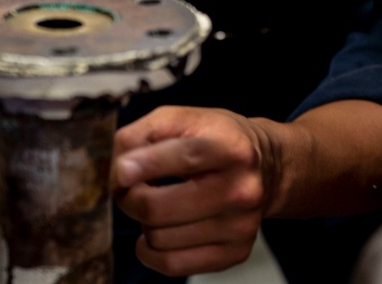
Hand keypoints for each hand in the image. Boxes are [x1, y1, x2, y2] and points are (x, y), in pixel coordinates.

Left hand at [112, 106, 277, 276]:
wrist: (268, 166)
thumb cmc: (220, 140)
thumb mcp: (186, 118)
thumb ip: (144, 132)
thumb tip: (113, 166)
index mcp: (231, 146)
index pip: (185, 157)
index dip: (146, 165)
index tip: (121, 171)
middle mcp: (241, 188)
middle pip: (159, 207)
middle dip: (130, 198)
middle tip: (130, 189)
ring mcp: (240, 224)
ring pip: (159, 238)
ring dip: (144, 223)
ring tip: (154, 206)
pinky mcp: (235, 251)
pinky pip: (172, 264)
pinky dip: (152, 252)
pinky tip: (158, 232)